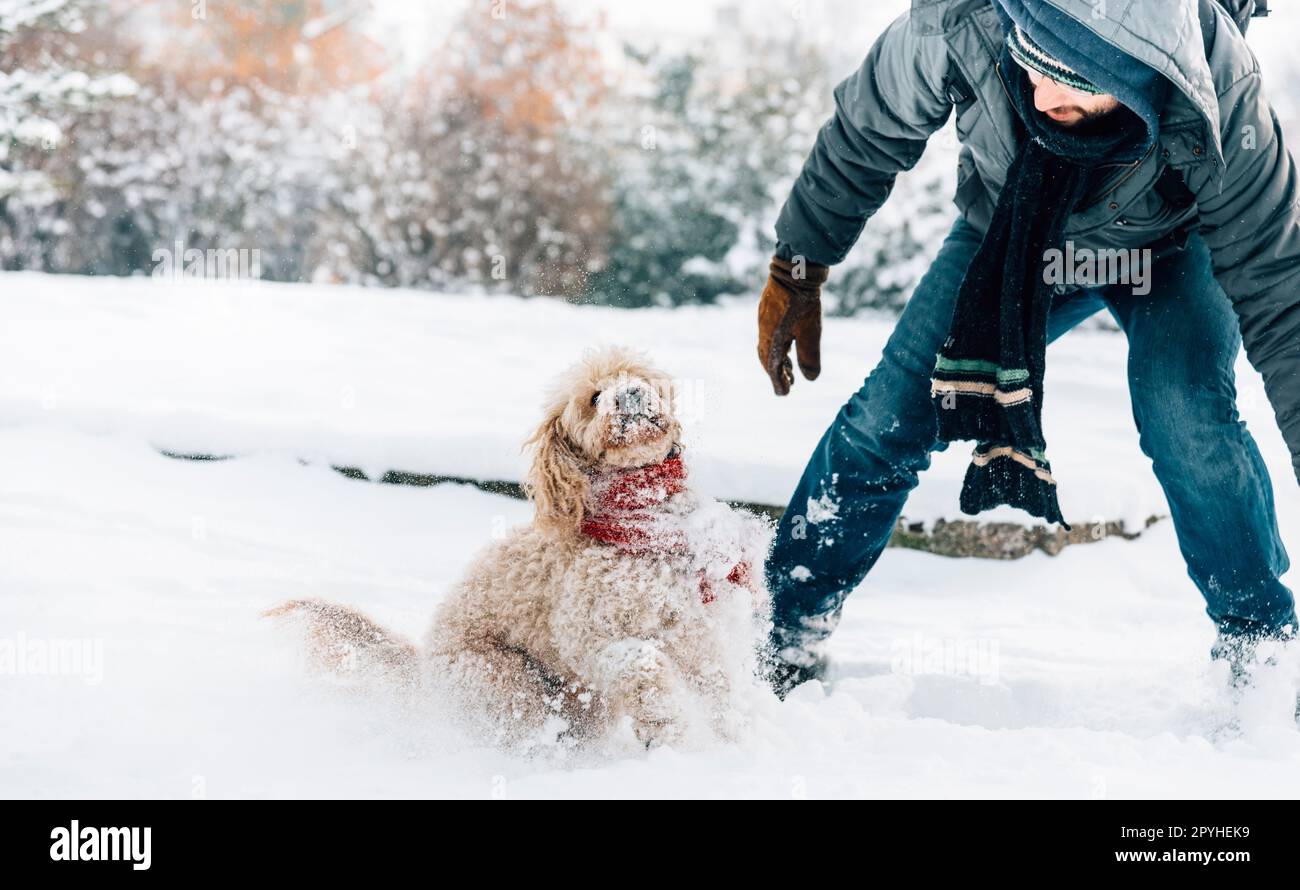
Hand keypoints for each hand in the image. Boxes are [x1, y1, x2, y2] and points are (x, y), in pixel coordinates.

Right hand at [756, 255, 828, 395]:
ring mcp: (764, 318)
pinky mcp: (768, 309)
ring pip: (767, 346)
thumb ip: (809, 356)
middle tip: (788, 384)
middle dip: (776, 373)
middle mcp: (763, 330)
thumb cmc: (803, 300)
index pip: (772, 367)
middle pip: (766, 358)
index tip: (785, 394)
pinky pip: (769, 334)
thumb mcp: (811, 331)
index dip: (778, 382)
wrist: (795, 268)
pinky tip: (787, 343)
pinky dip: (777, 346)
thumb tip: (810, 379)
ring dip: (777, 359)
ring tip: (789, 368)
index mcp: (771, 338)